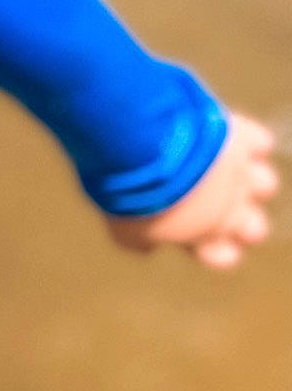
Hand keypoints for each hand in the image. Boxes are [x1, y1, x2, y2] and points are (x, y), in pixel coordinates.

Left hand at [106, 112, 277, 267]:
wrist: (147, 147)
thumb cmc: (133, 193)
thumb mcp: (126, 228)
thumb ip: (140, 241)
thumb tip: (146, 246)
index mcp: (205, 236)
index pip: (224, 256)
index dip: (212, 247)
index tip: (193, 233)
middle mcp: (233, 212)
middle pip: (254, 228)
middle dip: (238, 218)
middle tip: (209, 199)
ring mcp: (241, 175)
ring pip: (264, 185)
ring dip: (248, 178)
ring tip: (222, 166)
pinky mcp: (242, 139)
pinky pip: (260, 143)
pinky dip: (248, 140)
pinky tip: (224, 135)